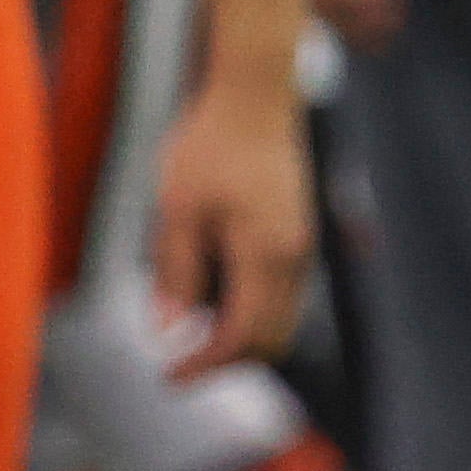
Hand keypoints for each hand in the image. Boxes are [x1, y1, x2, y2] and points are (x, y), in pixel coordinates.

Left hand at [147, 77, 314, 375]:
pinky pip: (284, 294)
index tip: (168, 377)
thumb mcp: (178, 208)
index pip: (242, 335)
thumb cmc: (212, 144)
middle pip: (272, 338)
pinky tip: (214, 301)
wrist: (255, 94)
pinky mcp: (298, 232)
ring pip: (282, 318)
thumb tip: (169, 328)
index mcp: (265, 252)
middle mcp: (295, 255)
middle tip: (180, 366)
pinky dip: (253, 313)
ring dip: (241, 338)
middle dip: (227, 362)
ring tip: (192, 336)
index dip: (206, 365)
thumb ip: (177, 272)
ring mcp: (302, 244)